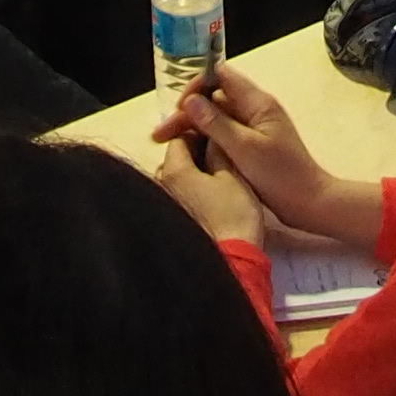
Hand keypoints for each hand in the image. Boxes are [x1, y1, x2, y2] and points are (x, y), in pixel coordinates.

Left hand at [149, 129, 262, 243]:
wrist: (232, 261)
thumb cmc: (233, 215)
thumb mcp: (233, 176)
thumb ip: (218, 152)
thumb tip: (211, 138)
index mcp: (173, 171)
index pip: (179, 139)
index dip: (200, 135)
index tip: (219, 141)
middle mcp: (161, 187)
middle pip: (175, 160)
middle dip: (196, 156)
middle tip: (222, 160)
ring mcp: (164, 207)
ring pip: (177, 181)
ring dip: (194, 176)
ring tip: (219, 182)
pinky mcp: (171, 223)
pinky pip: (179, 199)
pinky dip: (192, 194)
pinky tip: (211, 201)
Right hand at [154, 63, 359, 241]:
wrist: (308, 203)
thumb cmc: (280, 175)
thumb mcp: (244, 149)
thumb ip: (216, 123)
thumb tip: (190, 101)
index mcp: (258, 103)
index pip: (221, 77)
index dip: (197, 87)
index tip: (178, 108)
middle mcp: (254, 110)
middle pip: (214, 99)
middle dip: (186, 112)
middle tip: (159, 135)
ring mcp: (253, 128)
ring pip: (215, 118)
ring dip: (192, 127)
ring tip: (166, 144)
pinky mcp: (251, 145)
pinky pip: (222, 134)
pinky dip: (203, 139)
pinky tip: (187, 152)